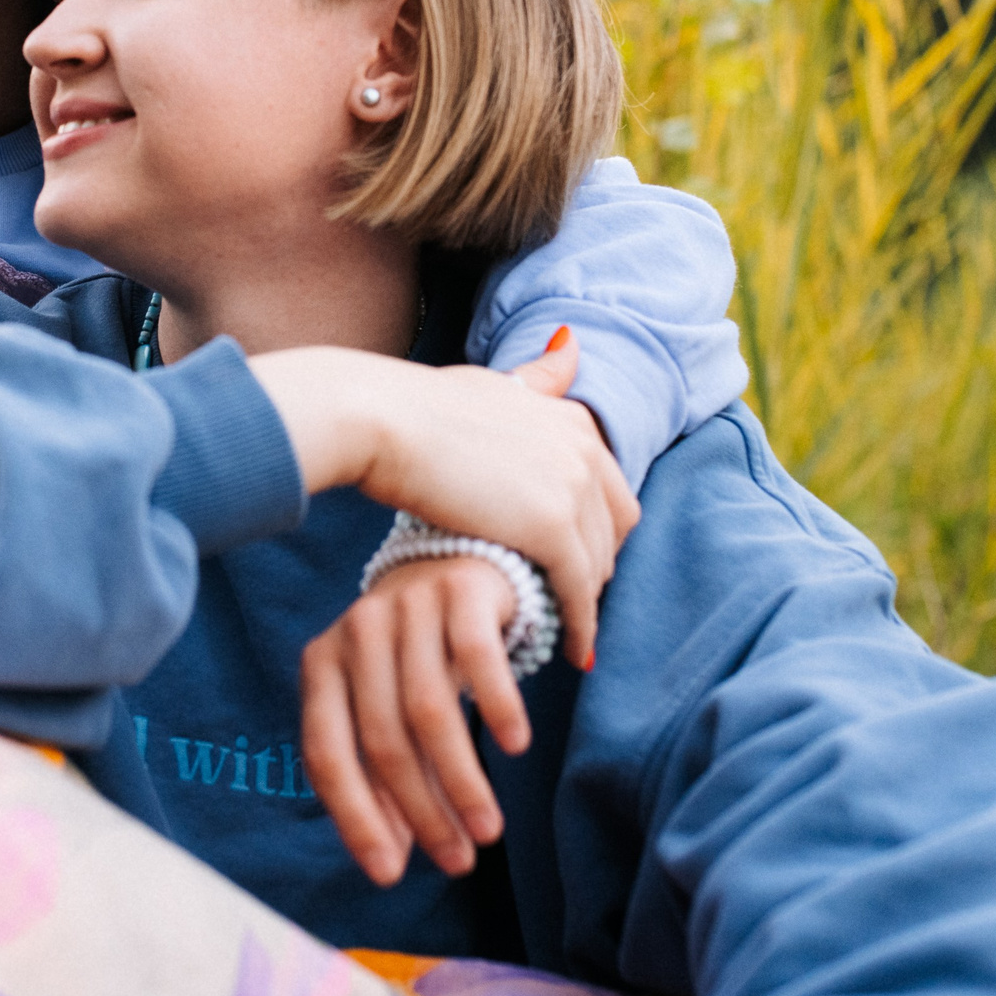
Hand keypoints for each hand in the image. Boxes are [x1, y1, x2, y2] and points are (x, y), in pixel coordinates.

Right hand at [252, 332, 636, 668]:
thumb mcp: (491, 384)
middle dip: (595, 565)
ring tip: (560, 628)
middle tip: (567, 599)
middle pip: (613, 529)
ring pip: (597, 564)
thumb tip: (571, 344)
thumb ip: (536, 380)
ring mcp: (574, 488)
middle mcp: (585, 449)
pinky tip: (570, 651)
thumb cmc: (418, 405)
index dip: (593, 528)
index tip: (574, 559)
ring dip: (582, 599)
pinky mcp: (554, 529)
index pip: (608, 488)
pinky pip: (579, 592)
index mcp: (572, 418)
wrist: (381, 421)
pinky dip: (580, 625)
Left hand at [301, 555, 525, 885]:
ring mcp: (407, 605)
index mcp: (322, 664)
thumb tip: (391, 859)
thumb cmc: (417, 655)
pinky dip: (498, 707)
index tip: (388, 874)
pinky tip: (515, 747)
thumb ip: (381, 773)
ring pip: (430, 709)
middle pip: (383, 739)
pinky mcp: (460, 590)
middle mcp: (357, 630)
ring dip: (462, 780)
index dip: (355, 817)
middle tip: (459, 860)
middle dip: (421, 811)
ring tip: (488, 829)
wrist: (457, 560)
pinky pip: (478, 658)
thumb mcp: (385, 707)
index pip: (326, 752)